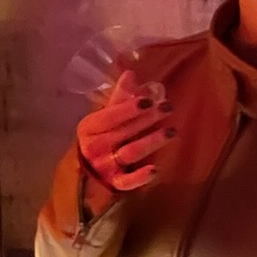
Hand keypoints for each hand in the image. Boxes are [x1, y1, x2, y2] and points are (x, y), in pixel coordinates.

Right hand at [76, 69, 176, 201]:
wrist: (85, 177)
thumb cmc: (99, 141)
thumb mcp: (103, 120)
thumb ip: (119, 99)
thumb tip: (131, 73)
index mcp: (90, 127)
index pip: (111, 115)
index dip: (130, 107)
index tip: (150, 99)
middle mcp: (95, 146)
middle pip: (124, 131)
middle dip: (147, 119)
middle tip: (168, 108)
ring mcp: (104, 166)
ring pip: (130, 152)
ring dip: (151, 141)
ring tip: (171, 132)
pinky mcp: (114, 183)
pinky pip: (127, 181)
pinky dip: (140, 177)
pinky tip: (155, 170)